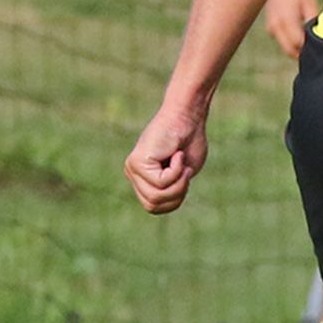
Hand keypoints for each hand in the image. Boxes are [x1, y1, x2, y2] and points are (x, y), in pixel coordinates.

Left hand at [126, 95, 208, 214]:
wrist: (188, 116)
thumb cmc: (190, 140)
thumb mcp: (183, 174)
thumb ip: (171, 190)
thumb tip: (160, 201)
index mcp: (142, 178)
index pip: (154, 207)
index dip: (175, 198)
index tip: (184, 177)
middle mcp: (133, 174)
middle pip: (153, 206)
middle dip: (177, 193)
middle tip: (185, 171)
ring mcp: (132, 168)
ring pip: (156, 196)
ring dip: (178, 182)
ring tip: (181, 161)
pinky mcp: (137, 162)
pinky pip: (159, 182)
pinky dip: (176, 171)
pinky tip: (176, 154)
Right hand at [262, 0, 319, 60]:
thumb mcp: (309, 3)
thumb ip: (312, 20)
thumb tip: (318, 36)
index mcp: (286, 20)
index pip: (298, 44)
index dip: (309, 48)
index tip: (319, 47)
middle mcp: (276, 26)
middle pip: (290, 51)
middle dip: (303, 53)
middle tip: (316, 50)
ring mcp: (271, 28)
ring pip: (286, 48)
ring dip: (297, 49)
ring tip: (309, 39)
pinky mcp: (270, 29)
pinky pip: (283, 42)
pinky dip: (291, 43)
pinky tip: (300, 33)